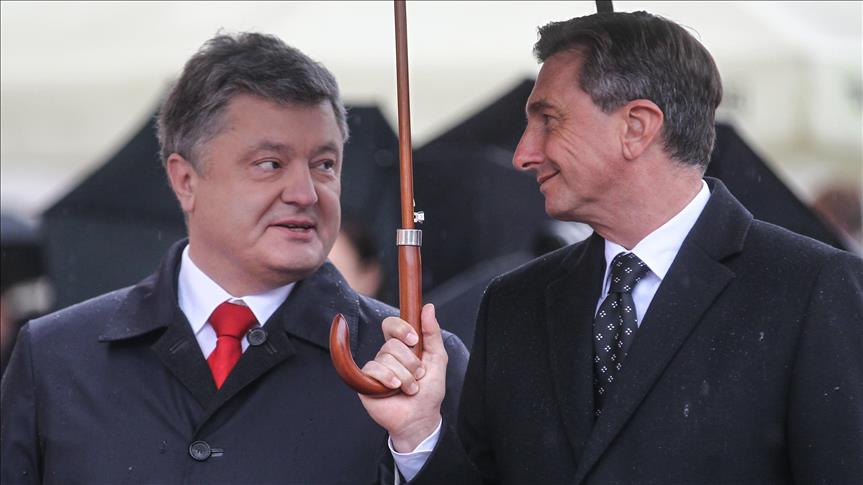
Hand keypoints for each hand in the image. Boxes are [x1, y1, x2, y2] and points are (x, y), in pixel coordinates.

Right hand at [359, 303, 447, 451]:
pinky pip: (373, 369)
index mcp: (401, 347)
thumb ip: (432, 333)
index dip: (401, 328)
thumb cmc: (429, 391)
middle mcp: (386, 356)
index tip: (413, 340)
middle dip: (410, 362)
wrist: (420, 419)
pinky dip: (388, 378)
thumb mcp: (437, 359)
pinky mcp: (365, 382)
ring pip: (386, 358)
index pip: (391, 325)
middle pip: (392, 344)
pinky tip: (395, 388)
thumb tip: (428, 307)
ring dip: (405, 376)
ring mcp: (375, 369)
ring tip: (410, 388)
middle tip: (418, 376)